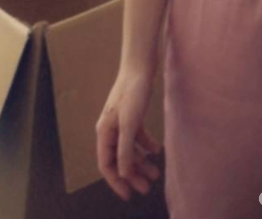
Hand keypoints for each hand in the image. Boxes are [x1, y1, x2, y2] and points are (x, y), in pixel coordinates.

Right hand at [96, 68, 161, 201]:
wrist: (140, 66)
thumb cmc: (133, 92)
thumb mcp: (130, 123)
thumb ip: (126, 149)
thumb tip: (123, 174)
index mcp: (104, 132)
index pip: (107, 164)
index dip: (116, 182)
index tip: (128, 195)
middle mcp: (110, 129)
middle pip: (119, 159)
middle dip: (132, 175)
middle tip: (147, 187)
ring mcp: (121, 122)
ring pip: (130, 149)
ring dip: (141, 162)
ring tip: (156, 173)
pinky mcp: (132, 115)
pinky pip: (137, 137)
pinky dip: (146, 145)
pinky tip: (157, 150)